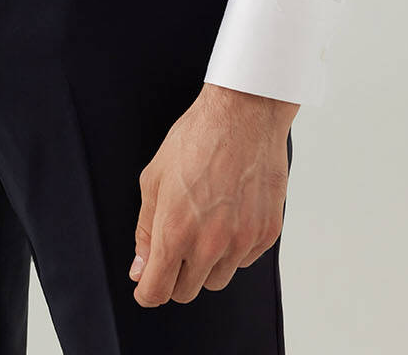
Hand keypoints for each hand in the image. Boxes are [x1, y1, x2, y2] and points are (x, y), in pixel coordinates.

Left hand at [128, 85, 295, 306]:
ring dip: (206, 263)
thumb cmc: (196, 138)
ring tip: (205, 222)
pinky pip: (244, 260)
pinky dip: (234, 247)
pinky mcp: (266, 234)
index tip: (146, 284)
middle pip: (186, 291)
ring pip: (217, 279)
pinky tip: (229, 213)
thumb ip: (145, 230)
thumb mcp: (154, 179)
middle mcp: (210, 245)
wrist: (243, 114)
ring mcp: (241, 242)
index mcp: (175, 232)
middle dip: (175, 274)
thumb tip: (140, 268)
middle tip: (176, 243)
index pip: (157, 291)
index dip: (147, 291)